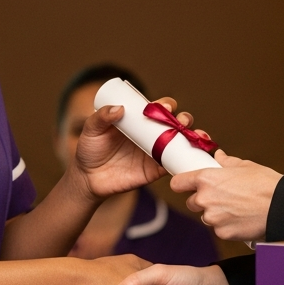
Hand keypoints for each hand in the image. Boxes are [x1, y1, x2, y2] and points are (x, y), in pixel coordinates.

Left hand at [71, 98, 194, 200]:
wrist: (88, 179)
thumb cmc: (89, 150)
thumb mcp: (92, 129)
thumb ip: (101, 117)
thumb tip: (119, 108)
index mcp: (139, 120)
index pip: (158, 108)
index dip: (165, 105)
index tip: (164, 107)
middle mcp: (151, 134)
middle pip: (174, 122)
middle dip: (184, 118)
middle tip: (181, 121)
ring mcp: (155, 152)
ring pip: (179, 142)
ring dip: (192, 136)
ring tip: (195, 135)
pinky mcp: (155, 170)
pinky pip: (174, 165)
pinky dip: (185, 161)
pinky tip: (193, 157)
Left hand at [171, 150, 282, 241]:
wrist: (280, 206)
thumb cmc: (265, 185)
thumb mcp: (245, 166)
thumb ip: (227, 163)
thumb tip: (220, 157)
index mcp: (207, 179)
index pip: (178, 183)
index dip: (182, 183)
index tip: (185, 184)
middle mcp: (205, 199)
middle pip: (191, 202)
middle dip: (203, 201)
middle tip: (221, 197)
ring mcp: (213, 218)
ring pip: (206, 217)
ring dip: (215, 214)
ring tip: (235, 208)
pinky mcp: (222, 233)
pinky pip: (218, 229)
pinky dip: (226, 226)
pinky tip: (240, 218)